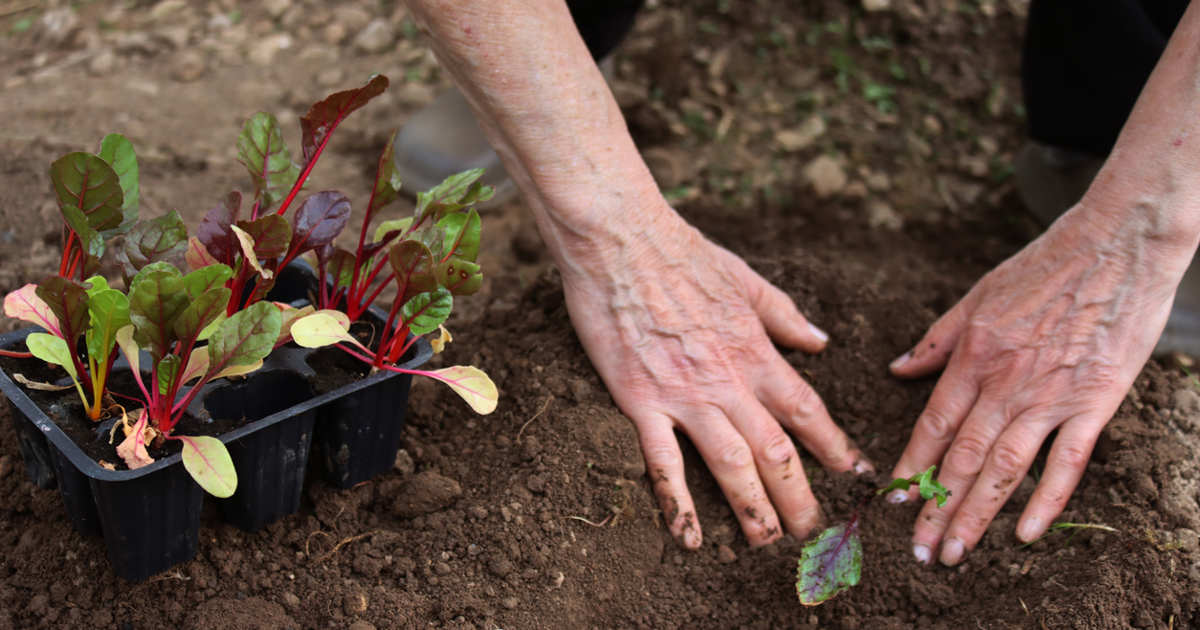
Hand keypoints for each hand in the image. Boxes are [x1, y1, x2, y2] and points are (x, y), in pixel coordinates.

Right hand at [558, 211, 868, 548]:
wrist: (620, 240)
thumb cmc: (681, 252)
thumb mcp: (746, 279)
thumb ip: (784, 316)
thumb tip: (820, 342)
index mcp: (755, 350)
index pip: (806, 410)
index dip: (835, 447)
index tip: (855, 474)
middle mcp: (728, 380)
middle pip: (776, 451)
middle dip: (800, 497)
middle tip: (816, 534)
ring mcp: (684, 395)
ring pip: (731, 465)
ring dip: (753, 510)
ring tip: (768, 545)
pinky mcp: (640, 401)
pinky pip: (662, 462)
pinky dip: (677, 504)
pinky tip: (688, 539)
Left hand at [886, 204, 1185, 564]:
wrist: (1119, 243)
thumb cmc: (1047, 264)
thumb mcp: (978, 295)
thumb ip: (937, 339)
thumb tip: (897, 369)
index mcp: (974, 356)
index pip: (932, 425)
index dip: (910, 467)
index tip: (891, 501)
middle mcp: (1006, 383)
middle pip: (961, 458)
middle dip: (936, 508)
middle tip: (918, 550)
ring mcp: (1052, 396)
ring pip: (1005, 468)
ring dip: (976, 515)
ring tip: (955, 552)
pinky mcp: (1096, 402)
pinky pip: (1067, 462)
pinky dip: (1046, 501)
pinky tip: (1025, 533)